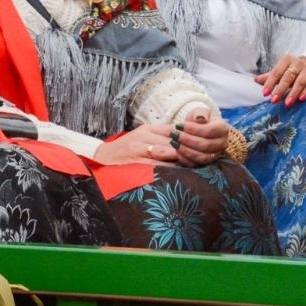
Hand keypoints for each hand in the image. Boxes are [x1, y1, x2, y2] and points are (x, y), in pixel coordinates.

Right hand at [97, 112, 225, 166]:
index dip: (188, 137)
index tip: (201, 144)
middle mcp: (145, 138)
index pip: (174, 130)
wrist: (101, 159)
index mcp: (148, 130)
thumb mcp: (142, 135)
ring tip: (195, 165)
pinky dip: (170, 171)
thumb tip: (183, 136)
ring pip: (168, 154)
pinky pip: (158, 168)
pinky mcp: (137, 164)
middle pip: (174, 142)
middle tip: (203, 157)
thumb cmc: (125, 149)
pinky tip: (180, 175)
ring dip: (183, 160)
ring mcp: (140, 151)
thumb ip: (160, 135)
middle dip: (189, 150)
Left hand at [254, 54, 305, 105]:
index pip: (276, 72)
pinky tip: (301, 99)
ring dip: (293, 93)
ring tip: (287, 103)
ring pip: (300, 81)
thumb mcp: (281, 72)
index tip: (265, 94)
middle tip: (274, 101)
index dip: (270, 83)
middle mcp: (298, 63)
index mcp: (286, 60)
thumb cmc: (293, 72)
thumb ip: (269, 77)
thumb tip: (255, 80)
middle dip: (280, 89)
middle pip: (288, 76)